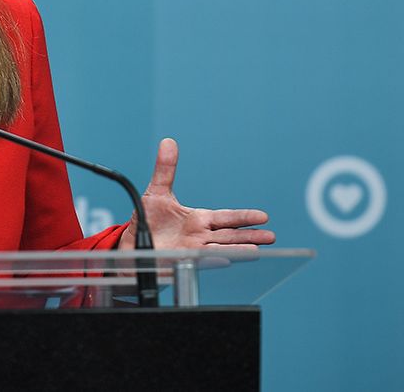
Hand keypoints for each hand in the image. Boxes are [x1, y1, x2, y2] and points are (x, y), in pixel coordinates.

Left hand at [119, 139, 275, 249]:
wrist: (132, 242)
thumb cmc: (148, 220)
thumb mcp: (157, 192)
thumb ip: (165, 169)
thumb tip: (168, 142)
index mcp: (198, 220)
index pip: (226, 218)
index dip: (243, 217)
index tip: (263, 217)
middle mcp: (199, 236)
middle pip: (230, 236)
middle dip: (250, 236)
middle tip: (271, 237)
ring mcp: (192, 250)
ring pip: (220, 249)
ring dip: (237, 250)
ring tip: (256, 250)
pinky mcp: (181, 261)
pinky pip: (199, 260)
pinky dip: (213, 259)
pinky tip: (226, 259)